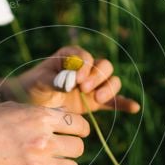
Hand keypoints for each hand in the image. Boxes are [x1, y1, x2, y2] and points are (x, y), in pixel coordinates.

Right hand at [0, 101, 89, 164]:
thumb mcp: (11, 107)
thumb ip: (38, 114)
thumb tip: (60, 119)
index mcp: (40, 117)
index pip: (79, 125)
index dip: (80, 131)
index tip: (76, 135)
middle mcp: (43, 141)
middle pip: (78, 148)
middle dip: (71, 150)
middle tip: (60, 153)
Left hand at [18, 45, 140, 114]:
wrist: (31, 105)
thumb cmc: (33, 88)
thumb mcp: (39, 82)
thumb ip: (53, 80)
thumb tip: (68, 83)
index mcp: (71, 57)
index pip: (85, 56)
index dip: (85, 66)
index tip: (77, 80)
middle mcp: (85, 69)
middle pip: (104, 66)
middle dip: (98, 77)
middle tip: (84, 89)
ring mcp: (92, 85)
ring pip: (111, 81)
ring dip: (108, 88)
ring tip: (97, 99)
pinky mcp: (96, 102)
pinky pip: (114, 101)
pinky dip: (124, 103)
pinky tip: (133, 108)